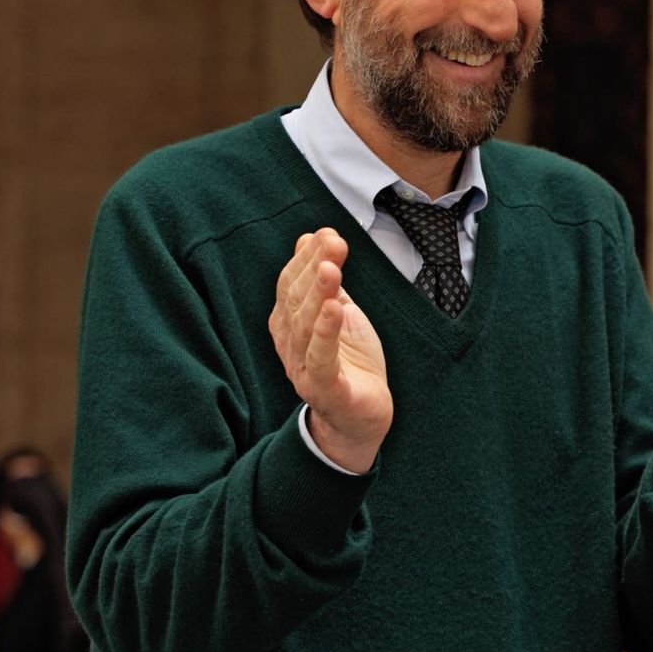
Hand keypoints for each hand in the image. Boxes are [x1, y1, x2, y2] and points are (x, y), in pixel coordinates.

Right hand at [270, 229, 389, 472]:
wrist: (362, 418)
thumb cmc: (351, 364)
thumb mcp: (340, 313)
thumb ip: (325, 281)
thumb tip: (310, 238)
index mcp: (290, 325)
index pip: (289, 285)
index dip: (306, 258)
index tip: (327, 233)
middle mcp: (290, 346)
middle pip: (296, 301)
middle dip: (314, 267)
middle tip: (334, 242)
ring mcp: (303, 370)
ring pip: (306, 326)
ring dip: (319, 293)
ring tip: (332, 267)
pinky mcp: (324, 390)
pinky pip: (320, 359)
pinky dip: (326, 332)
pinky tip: (335, 308)